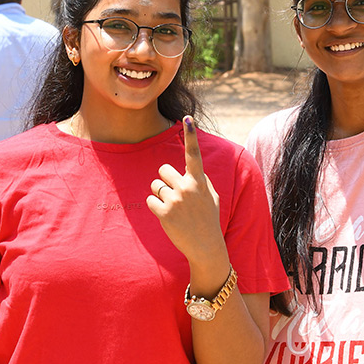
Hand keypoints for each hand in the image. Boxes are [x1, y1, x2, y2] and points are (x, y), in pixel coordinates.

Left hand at [147, 116, 223, 264]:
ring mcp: (175, 200)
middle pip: (163, 170)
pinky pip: (151, 200)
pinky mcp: (164, 213)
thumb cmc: (208, 219)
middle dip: (165, 180)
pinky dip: (156, 207)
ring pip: (155, 185)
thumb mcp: (212, 197)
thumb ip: (201, 180)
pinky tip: (168, 217)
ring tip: (174, 208)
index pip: (194, 154)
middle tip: (175, 195)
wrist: (206, 246)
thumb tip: (190, 168)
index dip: (190, 135)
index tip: (188, 118)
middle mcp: (187, 187)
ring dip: (160, 194)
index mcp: (199, 181)